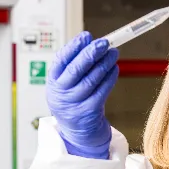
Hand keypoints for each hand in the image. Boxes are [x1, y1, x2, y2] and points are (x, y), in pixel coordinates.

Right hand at [46, 31, 119, 158]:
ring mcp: (74, 104)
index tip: (86, 36)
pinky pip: (102, 91)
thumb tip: (89, 40)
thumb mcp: (68, 83)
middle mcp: (61, 93)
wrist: (79, 132)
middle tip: (104, 43)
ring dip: (104, 64)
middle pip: (76, 70)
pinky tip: (114, 69)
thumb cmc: (75, 100)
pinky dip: (109, 78)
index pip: (61, 60)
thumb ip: (75, 63)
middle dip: (91, 53)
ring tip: (113, 53)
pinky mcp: (89, 112)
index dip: (74, 47)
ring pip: (91, 79)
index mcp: (53, 82)